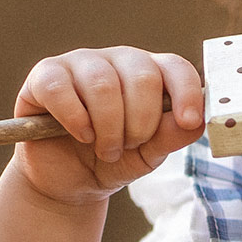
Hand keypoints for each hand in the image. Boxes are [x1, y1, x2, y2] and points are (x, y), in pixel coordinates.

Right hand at [10, 47, 203, 204]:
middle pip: (142, 76)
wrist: (68, 181)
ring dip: (109, 127)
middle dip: (140, 122)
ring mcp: (81, 63)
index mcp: (150, 72)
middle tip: (129, 146)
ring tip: (105, 149)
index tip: (188, 121)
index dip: (187, 92)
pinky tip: (81, 135)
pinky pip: (61, 89)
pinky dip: (75, 119)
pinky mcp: (45, 75)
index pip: (175, 67)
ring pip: (103, 84)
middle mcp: (118, 60)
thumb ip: (171, 136)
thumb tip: (195, 122)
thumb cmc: (113, 159)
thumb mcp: (149, 154)